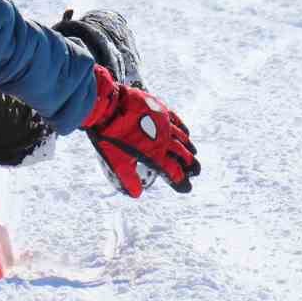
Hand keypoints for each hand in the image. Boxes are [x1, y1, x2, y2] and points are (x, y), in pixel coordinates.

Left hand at [82, 65, 199, 196]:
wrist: (107, 106)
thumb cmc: (109, 135)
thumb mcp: (116, 160)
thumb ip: (127, 177)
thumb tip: (136, 194)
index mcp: (155, 153)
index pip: (173, 170)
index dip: (180, 180)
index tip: (186, 187)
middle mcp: (164, 139)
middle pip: (182, 154)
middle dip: (189, 164)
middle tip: (195, 171)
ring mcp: (164, 123)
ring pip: (181, 138)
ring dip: (188, 147)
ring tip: (192, 154)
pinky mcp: (160, 109)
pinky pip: (176, 120)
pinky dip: (183, 129)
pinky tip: (186, 132)